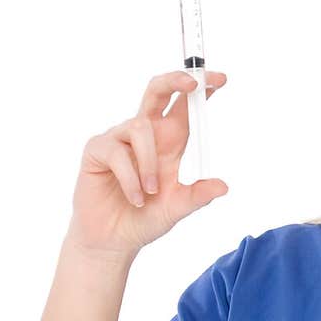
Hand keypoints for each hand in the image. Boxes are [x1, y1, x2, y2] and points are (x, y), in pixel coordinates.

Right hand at [66, 70, 228, 258]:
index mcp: (168, 142)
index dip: (199, 90)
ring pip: (140, 129)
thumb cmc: (144, 219)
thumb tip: (223, 186)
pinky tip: (135, 198)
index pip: (184, 108)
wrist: (114, 241)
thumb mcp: (177, 208)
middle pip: (157, 92)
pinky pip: (117, 153)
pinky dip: (131, 179)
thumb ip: (197, 196)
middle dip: (174, 81)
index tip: (220, 80)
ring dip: (150, 163)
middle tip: (191, 82)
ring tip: (152, 191)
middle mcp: (144, 135)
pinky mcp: (97, 150)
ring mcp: (119, 140)